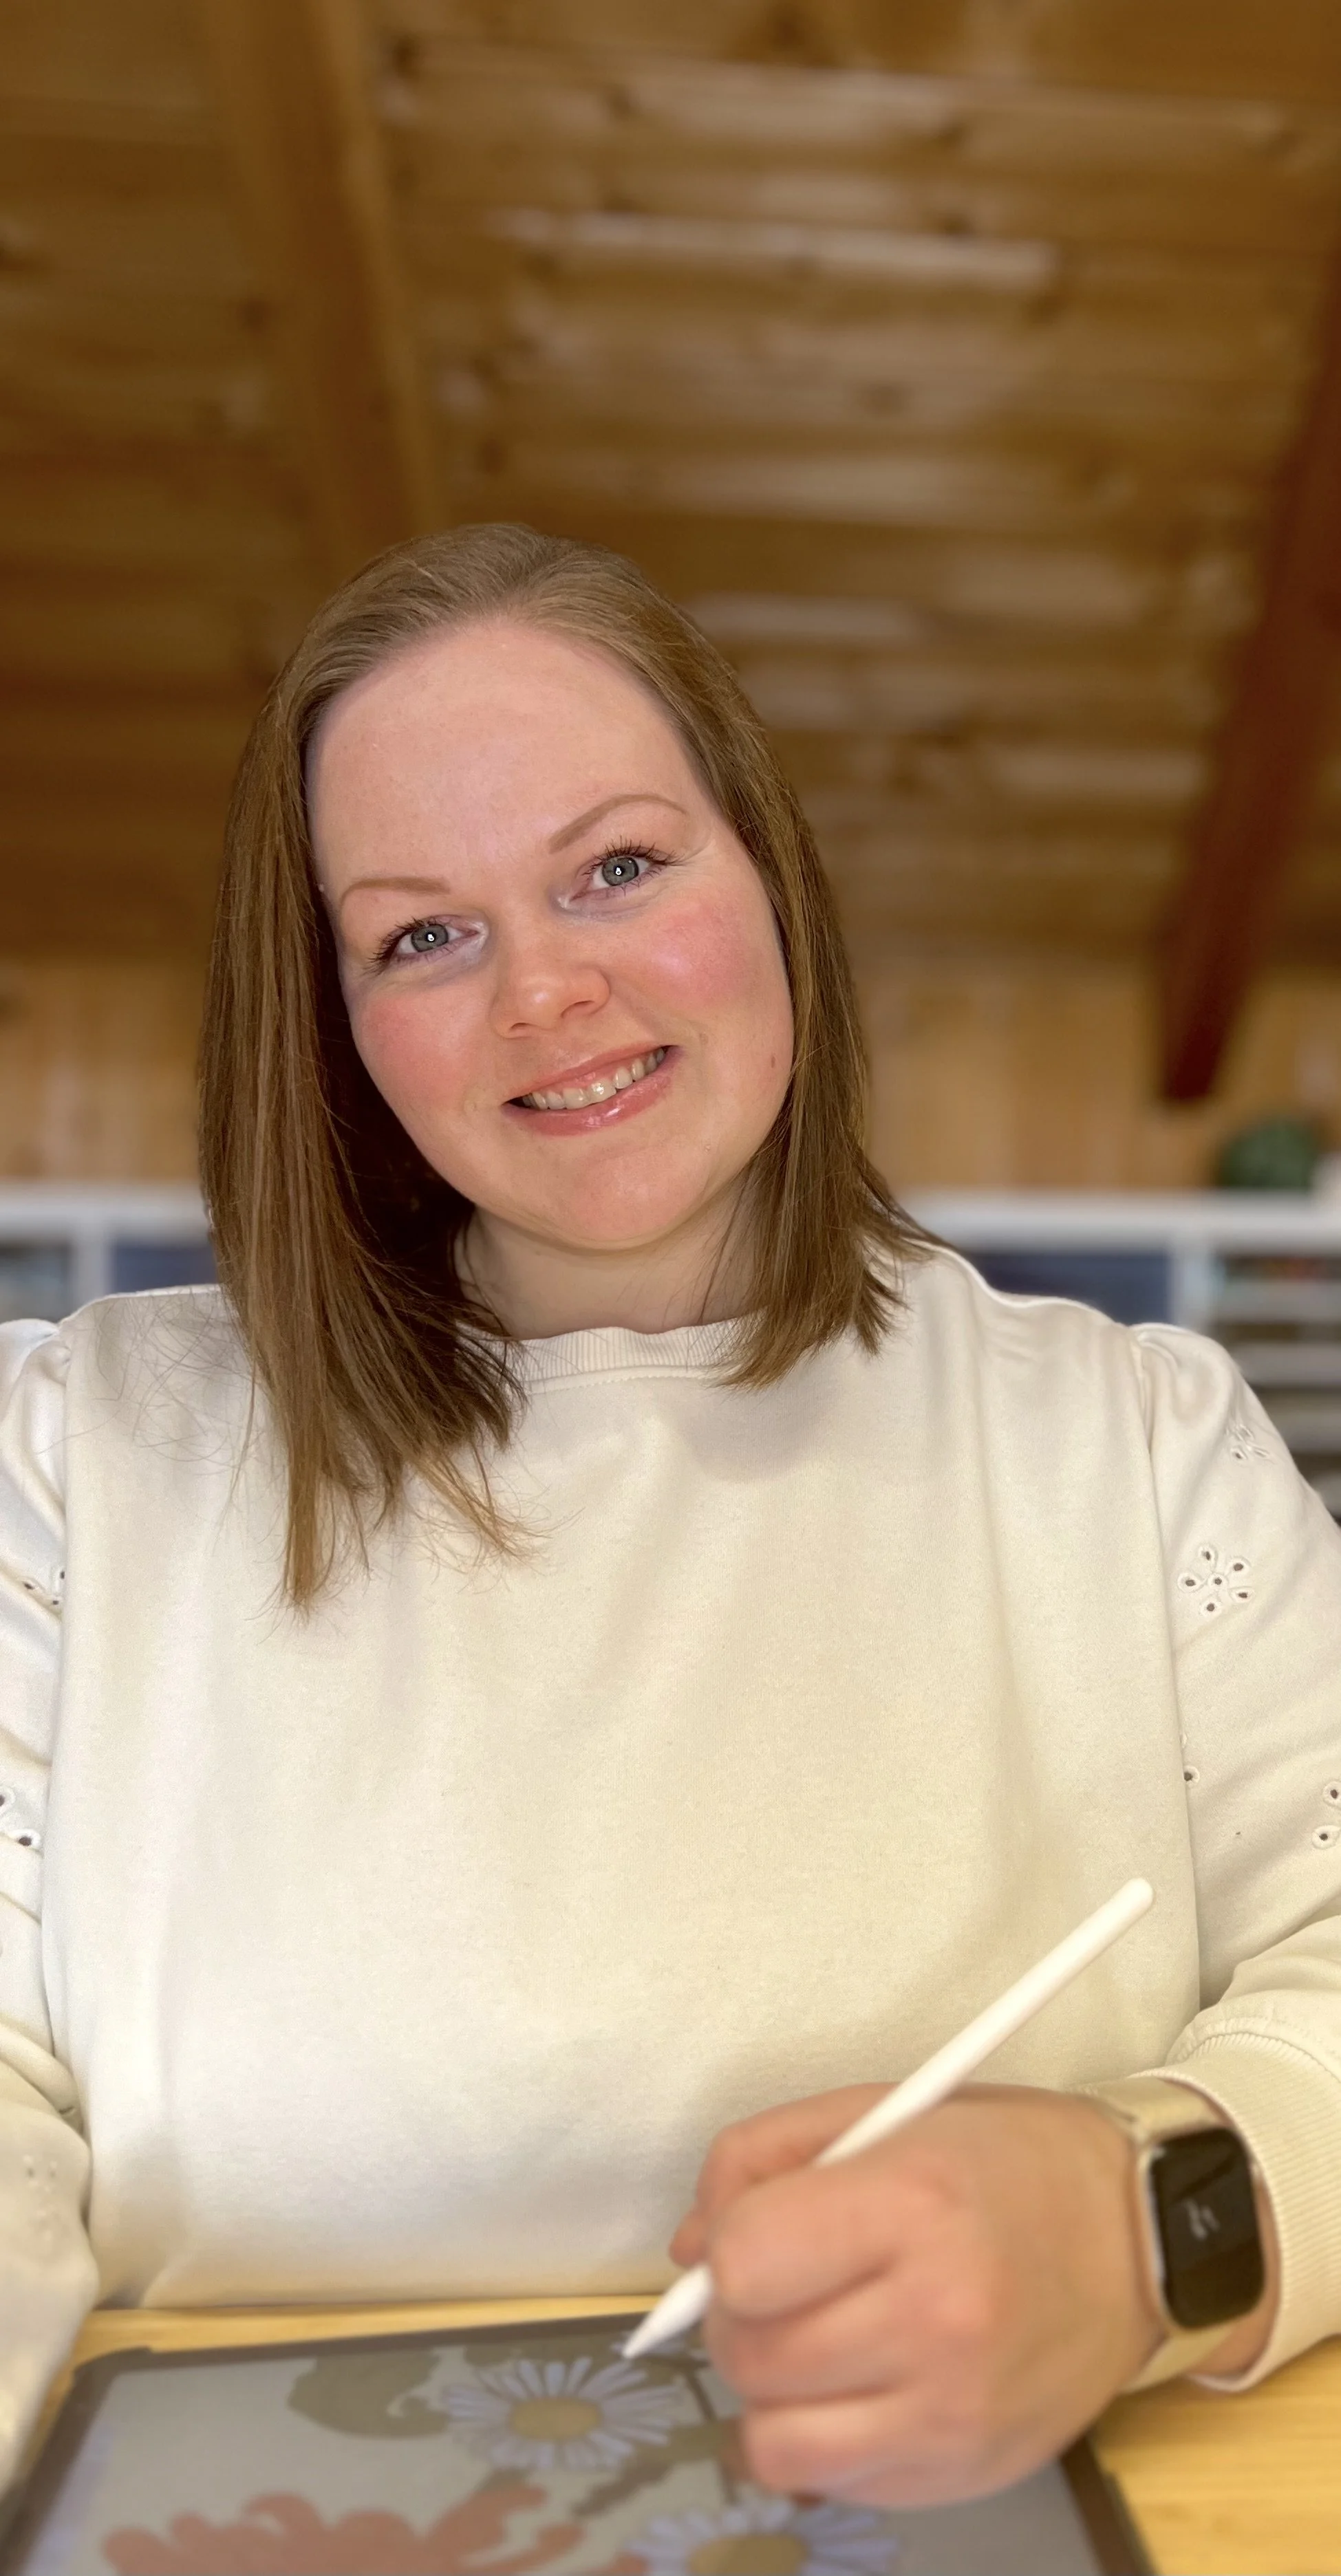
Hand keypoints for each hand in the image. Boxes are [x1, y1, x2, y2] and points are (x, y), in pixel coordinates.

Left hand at [670, 2083, 1166, 2507]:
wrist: (1139, 2239)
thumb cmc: (1008, 2162)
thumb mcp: (884, 2110)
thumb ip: (761, 2159)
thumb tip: (688, 2250)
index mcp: (914, 2205)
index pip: (744, 2263)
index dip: (728, 2248)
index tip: (759, 2234)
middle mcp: (936, 2319)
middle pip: (748, 2355)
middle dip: (741, 2317)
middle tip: (788, 2285)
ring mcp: (952, 2412)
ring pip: (772, 2441)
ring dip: (773, 2393)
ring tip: (821, 2339)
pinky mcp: (962, 2474)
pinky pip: (830, 2482)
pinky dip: (824, 2438)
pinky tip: (866, 2382)